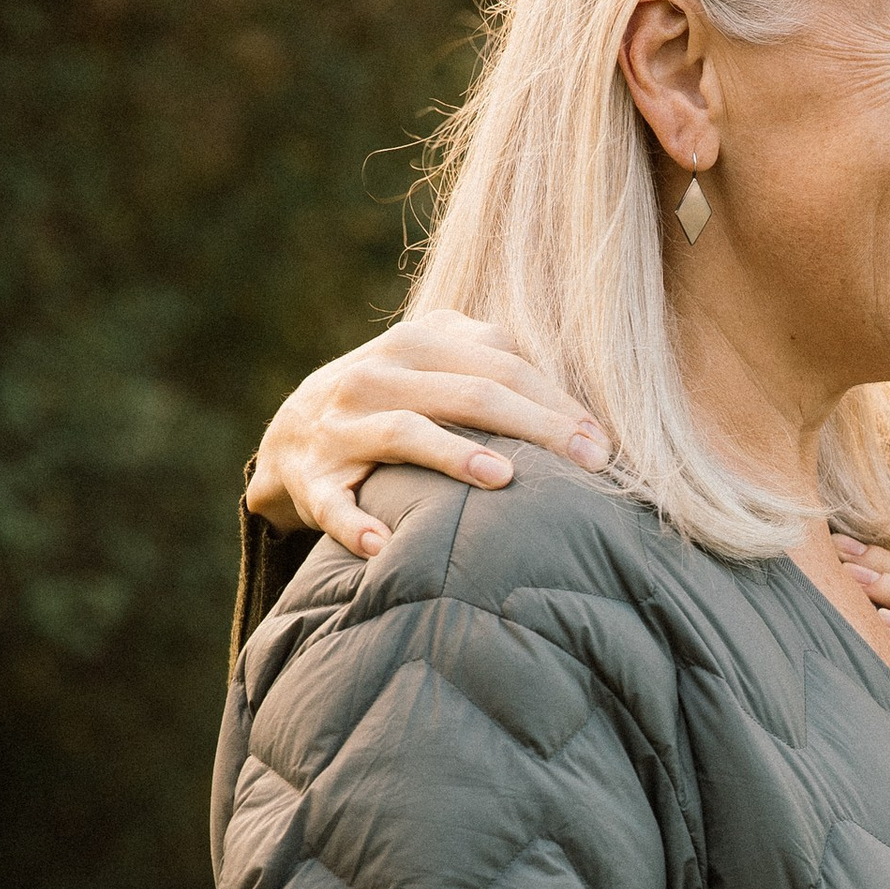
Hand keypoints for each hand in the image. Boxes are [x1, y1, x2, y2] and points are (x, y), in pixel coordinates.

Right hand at [246, 313, 611, 558]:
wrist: (287, 436)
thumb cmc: (391, 401)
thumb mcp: (432, 365)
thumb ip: (492, 363)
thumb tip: (582, 407)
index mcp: (416, 342)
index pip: (502, 364)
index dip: (557, 401)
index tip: (602, 442)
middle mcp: (377, 375)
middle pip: (469, 394)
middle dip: (537, 427)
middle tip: (590, 462)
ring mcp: (340, 427)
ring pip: (405, 432)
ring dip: (454, 456)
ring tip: (503, 480)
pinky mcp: (312, 480)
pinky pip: (334, 504)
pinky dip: (356, 525)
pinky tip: (385, 546)